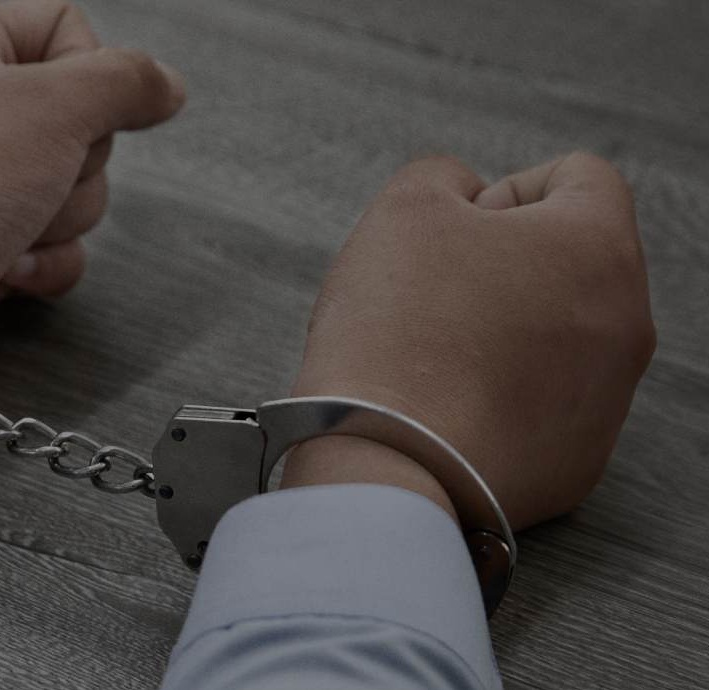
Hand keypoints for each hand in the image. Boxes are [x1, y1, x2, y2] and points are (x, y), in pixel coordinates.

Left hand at [0, 0, 185, 351]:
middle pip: (81, 118)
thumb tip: (166, 85)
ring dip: (61, 217)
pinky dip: (45, 259)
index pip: (60, 25)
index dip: (88, 67)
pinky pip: (58, 243)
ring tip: (11, 225)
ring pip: (75, 187)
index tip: (73, 103)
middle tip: (36, 173)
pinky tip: (8, 264)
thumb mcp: (56, 104)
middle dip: (76, 163)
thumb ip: (127, 80)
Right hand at [284, 153, 655, 529]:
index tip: (455, 234)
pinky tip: (444, 408)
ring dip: (502, 331)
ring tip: (432, 356)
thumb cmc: (397, 332)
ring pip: (558, 336)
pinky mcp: (578, 463)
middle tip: (431, 295)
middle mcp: (627, 324)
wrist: (388, 464)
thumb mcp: (403, 209)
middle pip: (570, 263)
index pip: (579, 177)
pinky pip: (543, 406)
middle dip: (503, 266)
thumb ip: (444, 177)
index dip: (506, 190)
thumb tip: (467, 199)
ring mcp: (609, 401)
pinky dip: (499, 397)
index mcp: (599, 247)